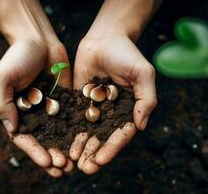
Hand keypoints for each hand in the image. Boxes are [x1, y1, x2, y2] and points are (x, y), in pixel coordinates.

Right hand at [0, 38, 72, 176]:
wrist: (38, 39)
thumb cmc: (17, 56)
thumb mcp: (2, 78)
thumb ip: (3, 104)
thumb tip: (13, 130)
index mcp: (16, 112)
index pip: (24, 139)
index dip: (34, 152)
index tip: (47, 162)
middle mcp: (33, 113)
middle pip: (43, 141)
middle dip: (52, 156)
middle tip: (63, 168)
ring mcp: (50, 108)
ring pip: (58, 135)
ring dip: (65, 150)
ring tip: (74, 164)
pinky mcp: (65, 100)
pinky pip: (71, 119)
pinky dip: (76, 133)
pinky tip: (84, 143)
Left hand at [70, 35, 156, 173]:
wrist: (105, 37)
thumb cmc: (127, 54)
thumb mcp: (144, 74)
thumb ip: (146, 100)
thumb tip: (140, 127)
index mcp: (127, 110)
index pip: (120, 134)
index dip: (112, 148)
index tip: (101, 160)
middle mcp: (110, 112)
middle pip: (102, 138)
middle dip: (94, 154)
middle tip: (85, 168)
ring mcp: (94, 107)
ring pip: (87, 132)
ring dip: (80, 147)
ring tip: (72, 162)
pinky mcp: (79, 99)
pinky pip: (73, 117)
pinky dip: (69, 131)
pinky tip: (62, 142)